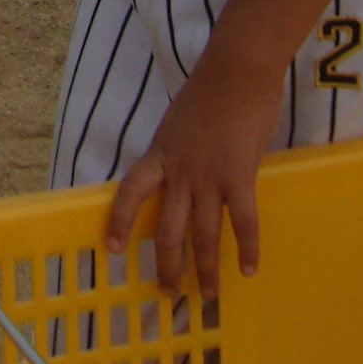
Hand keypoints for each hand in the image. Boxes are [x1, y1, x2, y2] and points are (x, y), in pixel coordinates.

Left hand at [104, 48, 287, 295]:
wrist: (237, 69)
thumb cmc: (213, 88)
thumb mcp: (180, 121)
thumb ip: (178, 149)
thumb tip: (185, 168)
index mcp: (160, 154)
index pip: (129, 193)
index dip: (119, 222)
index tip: (113, 249)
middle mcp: (179, 172)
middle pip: (166, 230)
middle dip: (167, 265)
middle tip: (168, 293)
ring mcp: (208, 177)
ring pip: (202, 235)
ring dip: (205, 269)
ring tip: (207, 294)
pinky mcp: (239, 177)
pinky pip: (242, 222)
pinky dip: (247, 249)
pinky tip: (249, 269)